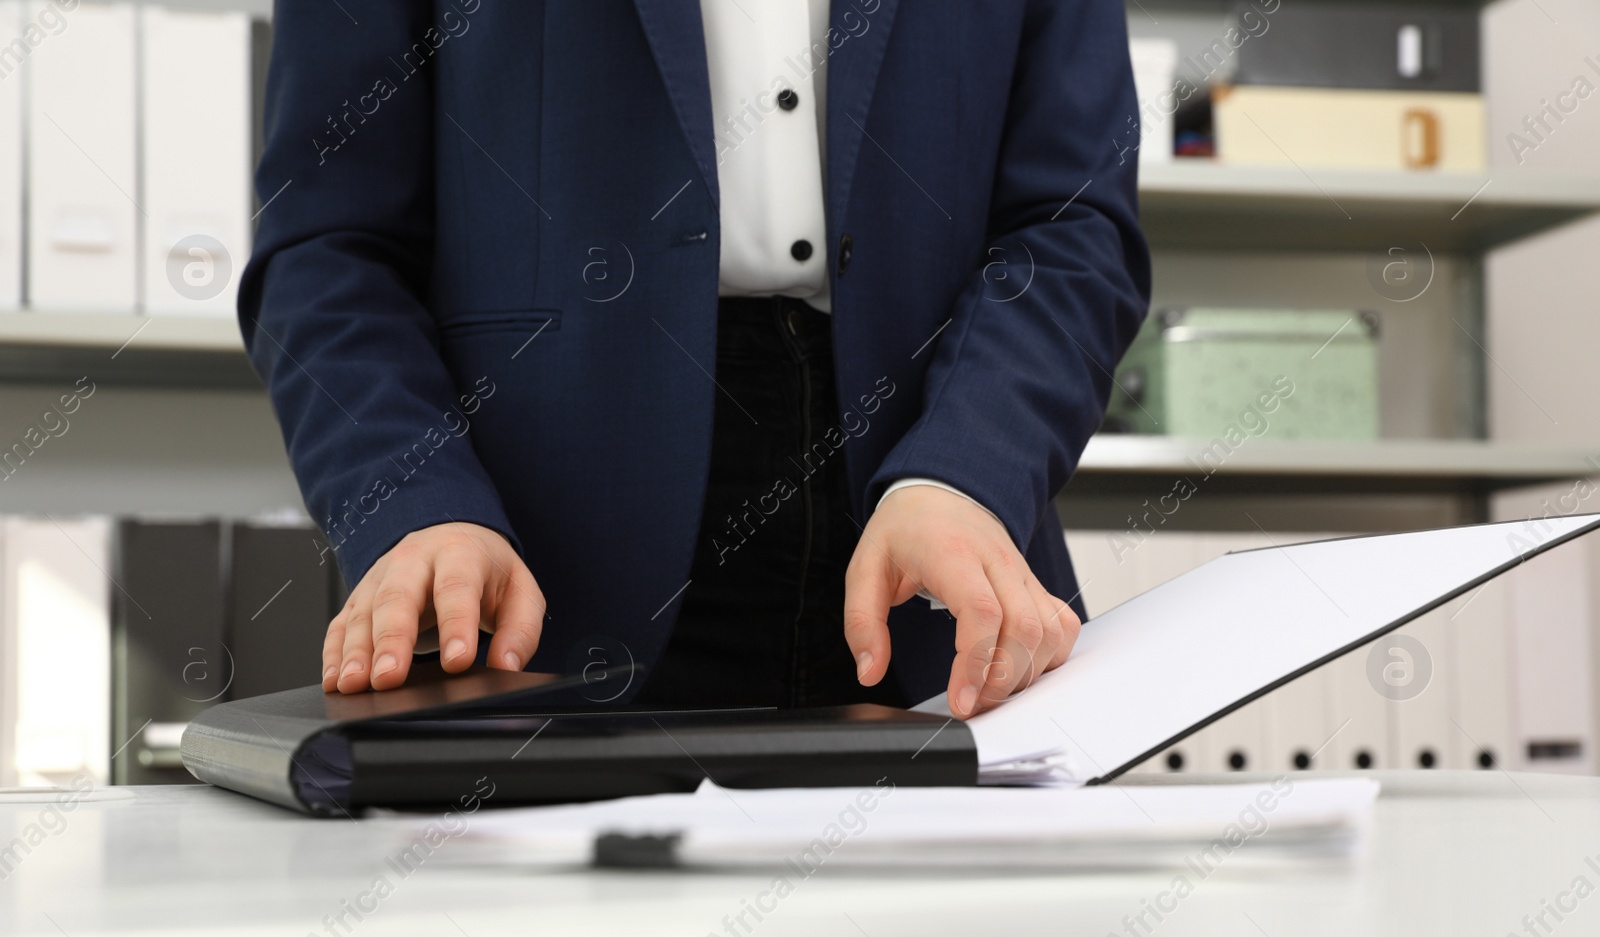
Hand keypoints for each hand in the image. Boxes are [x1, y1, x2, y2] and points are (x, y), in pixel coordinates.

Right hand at [323, 522, 544, 692]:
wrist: (451, 535)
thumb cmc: (484, 569)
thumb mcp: (519, 591)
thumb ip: (520, 630)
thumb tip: (508, 665)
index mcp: (460, 554)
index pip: (456, 588)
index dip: (456, 625)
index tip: (456, 661)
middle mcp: (413, 560)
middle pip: (398, 597)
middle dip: (392, 640)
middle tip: (389, 678)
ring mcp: (380, 577)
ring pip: (363, 612)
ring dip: (356, 651)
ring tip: (355, 684)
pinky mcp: (360, 597)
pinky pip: (341, 624)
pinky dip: (334, 653)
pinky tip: (335, 679)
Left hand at [843, 485, 1079, 718]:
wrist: (940, 492)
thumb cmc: (905, 530)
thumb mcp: (864, 569)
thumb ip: (862, 623)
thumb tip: (870, 672)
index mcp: (952, 554)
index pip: (983, 611)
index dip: (977, 662)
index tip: (962, 700)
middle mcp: (997, 562)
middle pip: (1025, 628)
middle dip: (1002, 679)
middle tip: (972, 703)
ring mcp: (1022, 573)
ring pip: (1050, 630)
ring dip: (1027, 672)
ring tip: (990, 689)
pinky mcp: (1034, 584)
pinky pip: (1062, 623)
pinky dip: (1050, 655)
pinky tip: (1020, 668)